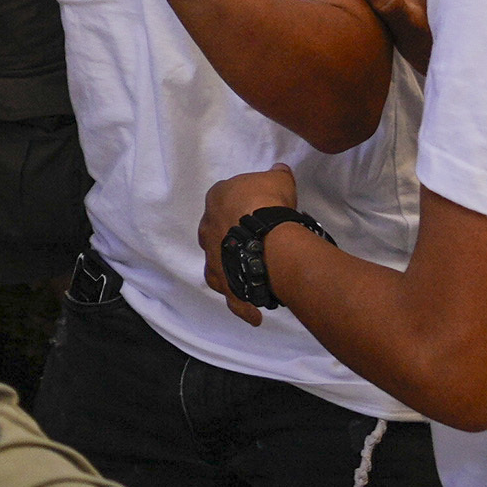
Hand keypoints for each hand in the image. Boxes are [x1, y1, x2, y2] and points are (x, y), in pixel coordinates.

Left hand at [195, 169, 300, 321]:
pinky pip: (232, 295)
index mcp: (216, 198)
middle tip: (258, 245)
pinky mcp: (222, 279)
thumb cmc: (268, 202)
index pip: (226, 201)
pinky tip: (254, 315)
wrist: (266, 233)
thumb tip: (278, 170)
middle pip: (219, 233)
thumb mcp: (277, 179)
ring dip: (235, 271)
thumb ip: (275, 175)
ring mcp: (212, 255)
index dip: (244, 207)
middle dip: (235, 239)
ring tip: (255, 278)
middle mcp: (208, 228)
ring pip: (221, 266)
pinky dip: (242, 304)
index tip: (258, 213)